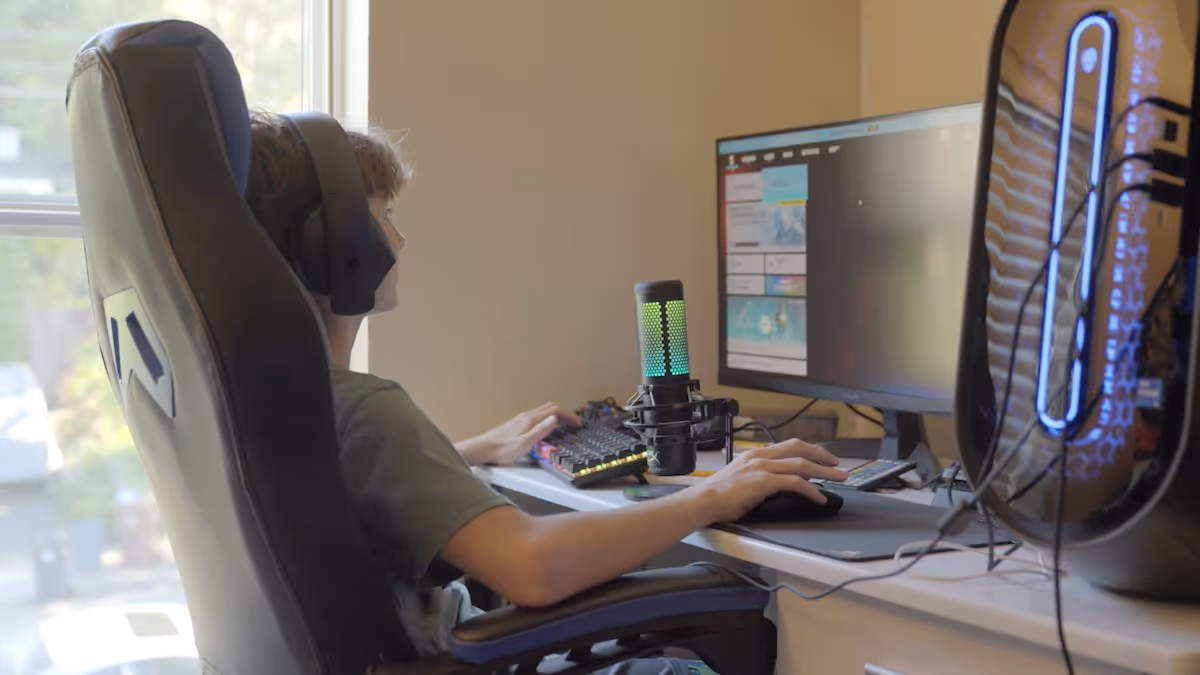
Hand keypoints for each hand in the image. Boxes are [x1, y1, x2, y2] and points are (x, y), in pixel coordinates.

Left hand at [456, 402, 581, 465]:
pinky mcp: (516, 424)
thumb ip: (541, 431)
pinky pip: (536, 416)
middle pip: (550, 407)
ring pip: (543, 411)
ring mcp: (520, 419)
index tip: (578, 424)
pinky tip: (545, 429)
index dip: (569, 416)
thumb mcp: (524, 443)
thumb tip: (555, 419)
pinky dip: (546, 419)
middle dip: (564, 413)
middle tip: (573, 423)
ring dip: (555, 415)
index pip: (555, 411)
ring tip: (563, 425)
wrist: (482, 449)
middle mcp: (526, 416)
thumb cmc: (501, 450)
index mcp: (530, 420)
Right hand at [693, 439, 847, 522]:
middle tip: (838, 465)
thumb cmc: (720, 494)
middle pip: (800, 449)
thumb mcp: (742, 476)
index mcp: (756, 453)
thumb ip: (760, 474)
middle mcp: (761, 456)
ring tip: (838, 479)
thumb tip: (780, 481)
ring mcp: (763, 468)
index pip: (790, 445)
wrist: (705, 500)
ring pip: (802, 465)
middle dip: (823, 456)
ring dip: (824, 472)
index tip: (823, 457)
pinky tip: (819, 498)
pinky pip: (795, 483)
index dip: (810, 450)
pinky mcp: (764, 482)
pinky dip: (811, 490)